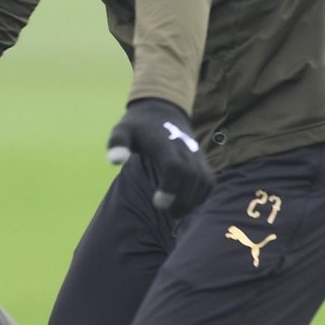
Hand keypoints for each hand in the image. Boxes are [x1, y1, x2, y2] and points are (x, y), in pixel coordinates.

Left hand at [107, 98, 214, 215]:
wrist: (163, 111)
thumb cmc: (138, 127)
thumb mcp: (123, 130)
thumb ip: (117, 143)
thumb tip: (116, 161)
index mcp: (164, 143)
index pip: (174, 167)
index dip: (169, 188)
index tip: (157, 202)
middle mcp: (184, 149)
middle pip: (192, 178)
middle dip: (182, 200)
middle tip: (167, 212)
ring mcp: (196, 155)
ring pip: (204, 182)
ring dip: (193, 202)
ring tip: (176, 213)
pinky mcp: (202, 161)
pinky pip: (209, 182)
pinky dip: (201, 197)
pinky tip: (186, 205)